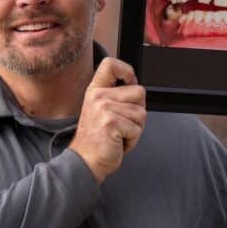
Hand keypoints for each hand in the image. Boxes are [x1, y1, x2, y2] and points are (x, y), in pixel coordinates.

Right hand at [69, 58, 146, 183]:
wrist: (85, 162)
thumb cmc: (97, 140)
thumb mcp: (101, 110)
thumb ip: (116, 97)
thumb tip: (137, 89)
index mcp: (95, 90)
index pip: (110, 64)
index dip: (127, 71)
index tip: (129, 83)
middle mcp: (98, 96)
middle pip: (139, 91)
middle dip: (138, 111)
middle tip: (122, 124)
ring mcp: (104, 109)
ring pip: (141, 113)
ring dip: (135, 129)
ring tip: (118, 134)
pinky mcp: (111, 123)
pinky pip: (137, 129)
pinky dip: (132, 140)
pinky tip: (118, 142)